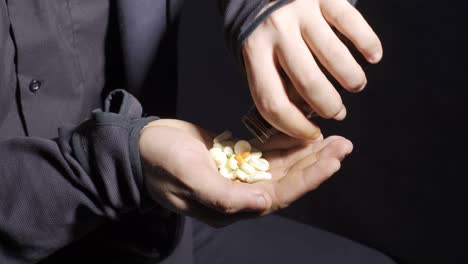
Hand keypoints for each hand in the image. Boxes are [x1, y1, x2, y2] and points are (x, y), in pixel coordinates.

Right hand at [139, 119, 352, 226]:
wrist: (141, 146)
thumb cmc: (160, 163)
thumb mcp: (189, 178)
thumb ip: (225, 195)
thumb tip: (265, 203)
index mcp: (231, 205)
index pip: (279, 195)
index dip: (308, 178)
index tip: (333, 159)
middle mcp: (239, 193)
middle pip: (286, 180)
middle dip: (315, 164)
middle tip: (343, 145)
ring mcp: (237, 174)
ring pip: (279, 165)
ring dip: (304, 152)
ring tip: (330, 137)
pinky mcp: (234, 156)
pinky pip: (264, 151)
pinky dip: (283, 142)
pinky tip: (301, 132)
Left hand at [243, 0, 381, 138]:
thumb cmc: (264, 32)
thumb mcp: (256, 57)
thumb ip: (274, 83)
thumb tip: (304, 118)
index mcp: (253, 52)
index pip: (272, 102)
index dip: (294, 126)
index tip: (312, 133)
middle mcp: (276, 31)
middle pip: (309, 83)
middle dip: (329, 107)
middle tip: (337, 112)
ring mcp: (301, 11)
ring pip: (335, 57)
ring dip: (352, 80)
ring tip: (356, 86)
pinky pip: (353, 24)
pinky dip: (368, 45)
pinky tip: (373, 57)